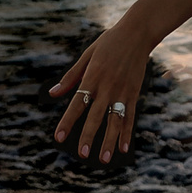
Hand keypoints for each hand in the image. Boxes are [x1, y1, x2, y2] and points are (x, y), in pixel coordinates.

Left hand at [48, 28, 149, 162]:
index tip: (59, 138)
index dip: (67, 121)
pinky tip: (124, 148)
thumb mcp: (87, 55)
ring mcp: (123, 92)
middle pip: (96, 116)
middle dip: (89, 136)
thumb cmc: (109, 42)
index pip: (77, 103)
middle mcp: (107, 87)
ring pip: (115, 121)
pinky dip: (127, 133)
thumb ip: (71, 77)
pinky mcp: (134, 93)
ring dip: (109, 141)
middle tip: (83, 154)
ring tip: (104, 159)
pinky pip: (130, 117)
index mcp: (92, 77)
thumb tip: (53, 94)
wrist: (137, 33)